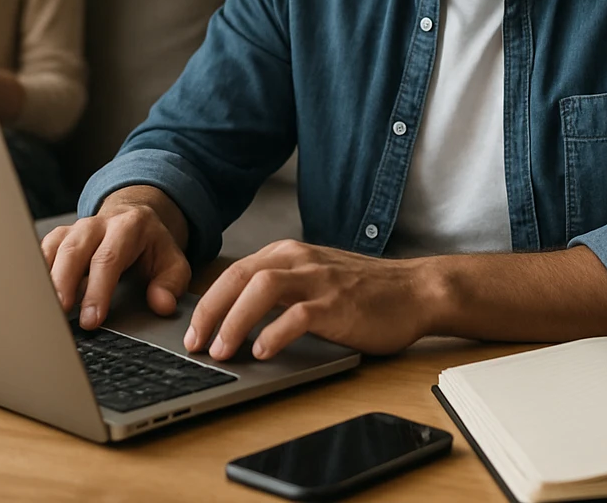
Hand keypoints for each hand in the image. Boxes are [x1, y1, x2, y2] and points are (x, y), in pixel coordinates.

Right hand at [40, 186, 190, 329]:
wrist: (135, 218)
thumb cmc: (152, 247)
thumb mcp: (173, 263)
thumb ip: (170, 284)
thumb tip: (162, 304)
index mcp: (128, 227)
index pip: (108, 259)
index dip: (98, 290)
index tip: (91, 320)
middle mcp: (96, 225)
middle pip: (73, 251)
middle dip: (64, 283)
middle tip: (59, 314)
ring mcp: (74, 229)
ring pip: (53, 250)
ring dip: (45, 280)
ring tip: (41, 309)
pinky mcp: (59, 238)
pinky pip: (41, 252)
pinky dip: (35, 273)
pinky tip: (33, 297)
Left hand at [184, 240, 431, 360]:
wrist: (416, 291)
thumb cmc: (364, 292)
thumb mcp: (314, 280)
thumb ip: (280, 290)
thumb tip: (235, 319)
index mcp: (289, 254)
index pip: (234, 273)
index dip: (206, 302)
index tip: (190, 331)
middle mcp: (299, 260)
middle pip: (239, 277)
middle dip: (209, 311)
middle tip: (193, 343)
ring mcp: (319, 280)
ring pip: (262, 289)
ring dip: (235, 320)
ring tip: (222, 351)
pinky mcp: (339, 303)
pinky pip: (299, 314)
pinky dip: (276, 332)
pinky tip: (263, 352)